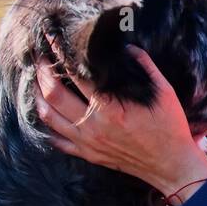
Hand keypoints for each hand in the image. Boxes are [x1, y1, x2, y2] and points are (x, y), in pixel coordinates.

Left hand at [33, 45, 206, 195]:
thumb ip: (144, 66)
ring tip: (35, 81)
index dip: (61, 54)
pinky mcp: (88, 154)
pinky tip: (44, 112)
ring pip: (49, 116)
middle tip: (38, 57)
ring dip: (38, 96)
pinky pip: (57, 140)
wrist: (171, 165)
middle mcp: (94, 125)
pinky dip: (46, 125)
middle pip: (54, 94)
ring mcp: (88, 142)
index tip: (52, 39)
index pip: (75, 74)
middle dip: (42, 72)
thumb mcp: (164, 92)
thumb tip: (127, 46)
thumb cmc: (169, 128)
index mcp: (110, 107)